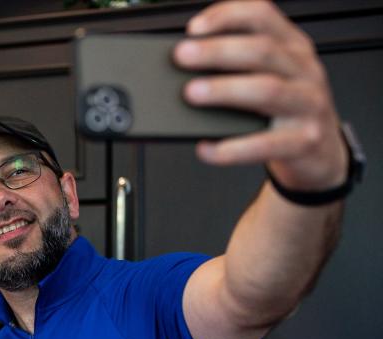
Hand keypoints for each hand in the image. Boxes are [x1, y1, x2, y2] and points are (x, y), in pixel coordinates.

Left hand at [173, 1, 347, 189]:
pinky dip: (231, 148)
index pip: (262, 15)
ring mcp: (309, 105)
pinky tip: (206, 148)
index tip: (194, 28)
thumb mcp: (271, 77)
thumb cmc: (286, 112)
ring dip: (224, 90)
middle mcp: (305, 70)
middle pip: (262, 51)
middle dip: (218, 51)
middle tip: (182, 57)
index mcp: (293, 47)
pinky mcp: (305, 141)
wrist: (324, 154)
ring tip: (191, 93)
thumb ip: (238, 67)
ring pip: (266, 90)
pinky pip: (264, 145)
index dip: (227, 15)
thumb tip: (185, 68)